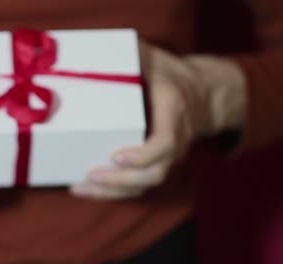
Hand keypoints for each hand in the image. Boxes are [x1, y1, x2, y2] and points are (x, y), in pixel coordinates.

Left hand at [71, 42, 246, 199]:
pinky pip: (138, 186)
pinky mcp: (156, 165)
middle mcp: (176, 140)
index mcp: (174, 110)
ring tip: (80, 188)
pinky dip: (112, 192)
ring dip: (111, 191)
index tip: (116, 156)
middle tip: (90, 176)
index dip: (143, 155)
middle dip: (121, 180)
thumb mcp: (151, 57)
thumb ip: (127, 55)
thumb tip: (89, 52)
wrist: (203, 94)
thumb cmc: (169, 74)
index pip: (165, 142)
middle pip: (154, 173)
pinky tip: (85, 189)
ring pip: (144, 184)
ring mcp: (168, 157)